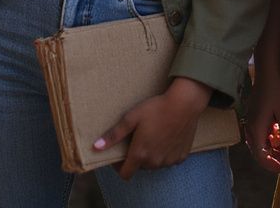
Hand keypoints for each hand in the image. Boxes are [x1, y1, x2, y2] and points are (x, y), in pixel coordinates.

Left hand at [94, 76, 210, 180]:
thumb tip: (96, 147)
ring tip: (152, 134)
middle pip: (140, 166)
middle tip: (138, 136)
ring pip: (154, 164)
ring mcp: (168, 161)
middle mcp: (154, 162)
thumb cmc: (156, 108)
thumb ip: (114, 135)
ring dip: (151, 154)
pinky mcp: (180, 157)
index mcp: (140, 154)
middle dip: (136, 155)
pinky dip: (165, 152)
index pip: (125, 174)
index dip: (119, 167)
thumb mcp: (131, 118)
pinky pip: (168, 159)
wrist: (184, 104)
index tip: (119, 154)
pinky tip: (166, 136)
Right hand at [244, 69, 279, 173]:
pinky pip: (257, 134)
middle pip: (257, 151)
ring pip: (256, 143)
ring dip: (269, 151)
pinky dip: (266, 141)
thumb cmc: (277, 90)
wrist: (268, 71)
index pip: (261, 156)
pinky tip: (277, 137)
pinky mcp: (252, 114)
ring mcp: (250, 119)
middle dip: (272, 160)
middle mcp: (250, 126)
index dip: (273, 166)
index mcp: (256, 128)